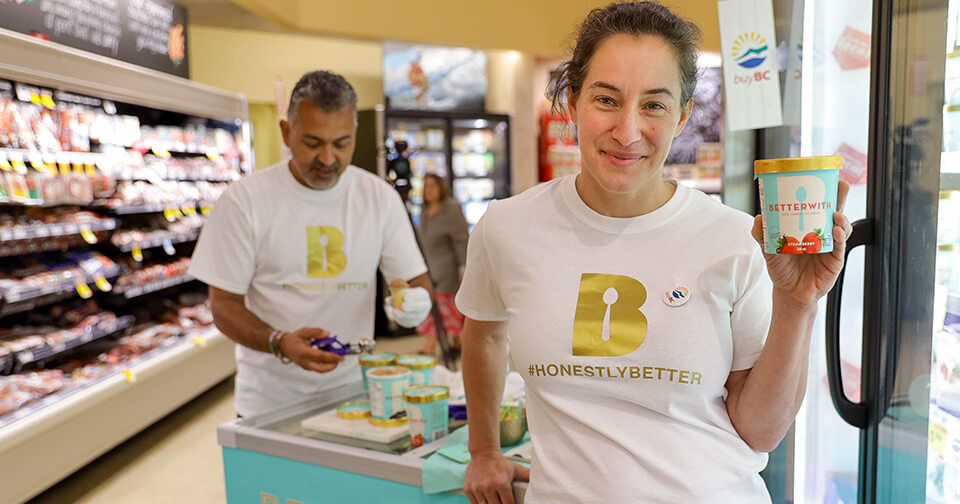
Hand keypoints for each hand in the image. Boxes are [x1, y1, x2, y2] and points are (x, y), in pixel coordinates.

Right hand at [277, 328, 344, 372]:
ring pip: (321, 370)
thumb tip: (328, 334)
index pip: (321, 357)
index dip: (332, 357)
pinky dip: (325, 363)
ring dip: (330, 363)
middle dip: (333, 364)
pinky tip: (325, 353)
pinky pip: (319, 368)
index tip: (341, 356)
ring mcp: (306, 366)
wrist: (284, 346)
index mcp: (303, 352)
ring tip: (331, 352)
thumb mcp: (304, 331)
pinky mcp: (307, 367)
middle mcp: (305, 362)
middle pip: (322, 368)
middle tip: (340, 356)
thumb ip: (316, 332)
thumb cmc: (294, 339)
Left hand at [384, 286, 431, 327]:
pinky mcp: (415, 322)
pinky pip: (408, 323)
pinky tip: (396, 316)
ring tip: (394, 311)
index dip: (414, 296)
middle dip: (411, 307)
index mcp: (423, 295)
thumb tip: (387, 300)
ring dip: (403, 315)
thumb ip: (394, 295)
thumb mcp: (399, 292)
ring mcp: (422, 315)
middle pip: (420, 307)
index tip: (405, 296)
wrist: (409, 303)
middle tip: (402, 306)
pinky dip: (401, 320)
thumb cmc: (403, 294)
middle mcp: (425, 306)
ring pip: (413, 317)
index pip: (421, 295)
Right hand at [464, 452, 528, 503]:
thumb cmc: (499, 462)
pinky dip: (480, 503)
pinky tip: (486, 499)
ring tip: (494, 499)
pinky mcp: (468, 489)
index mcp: (501, 483)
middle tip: (503, 501)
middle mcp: (488, 487)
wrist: (483, 453)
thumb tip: (539, 481)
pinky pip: (474, 503)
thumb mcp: (515, 468)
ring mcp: (477, 489)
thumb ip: (526, 475)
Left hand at [752, 180, 854, 305]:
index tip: (825, 177)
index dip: (824, 192)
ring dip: (841, 218)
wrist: (788, 292)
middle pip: (835, 211)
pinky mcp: (834, 261)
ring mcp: (831, 246)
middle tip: (841, 185)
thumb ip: (762, 234)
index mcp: (809, 227)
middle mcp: (823, 233)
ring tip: (836, 214)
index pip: (818, 205)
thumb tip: (758, 217)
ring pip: (842, 227)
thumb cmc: (781, 268)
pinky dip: (840, 238)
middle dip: (840, 197)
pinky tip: (837, 231)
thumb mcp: (768, 249)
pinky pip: (839, 247)